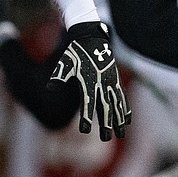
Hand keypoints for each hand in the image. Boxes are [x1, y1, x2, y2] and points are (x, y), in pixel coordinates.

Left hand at [47, 21, 130, 140]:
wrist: (92, 37)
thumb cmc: (75, 53)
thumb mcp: (65, 63)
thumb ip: (59, 76)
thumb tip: (50, 87)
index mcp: (89, 81)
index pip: (87, 102)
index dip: (85, 116)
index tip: (84, 129)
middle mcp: (102, 83)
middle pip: (105, 107)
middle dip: (106, 124)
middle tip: (106, 139)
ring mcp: (111, 82)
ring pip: (116, 104)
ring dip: (118, 119)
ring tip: (121, 133)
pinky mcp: (115, 80)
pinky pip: (121, 97)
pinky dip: (125, 108)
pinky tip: (127, 119)